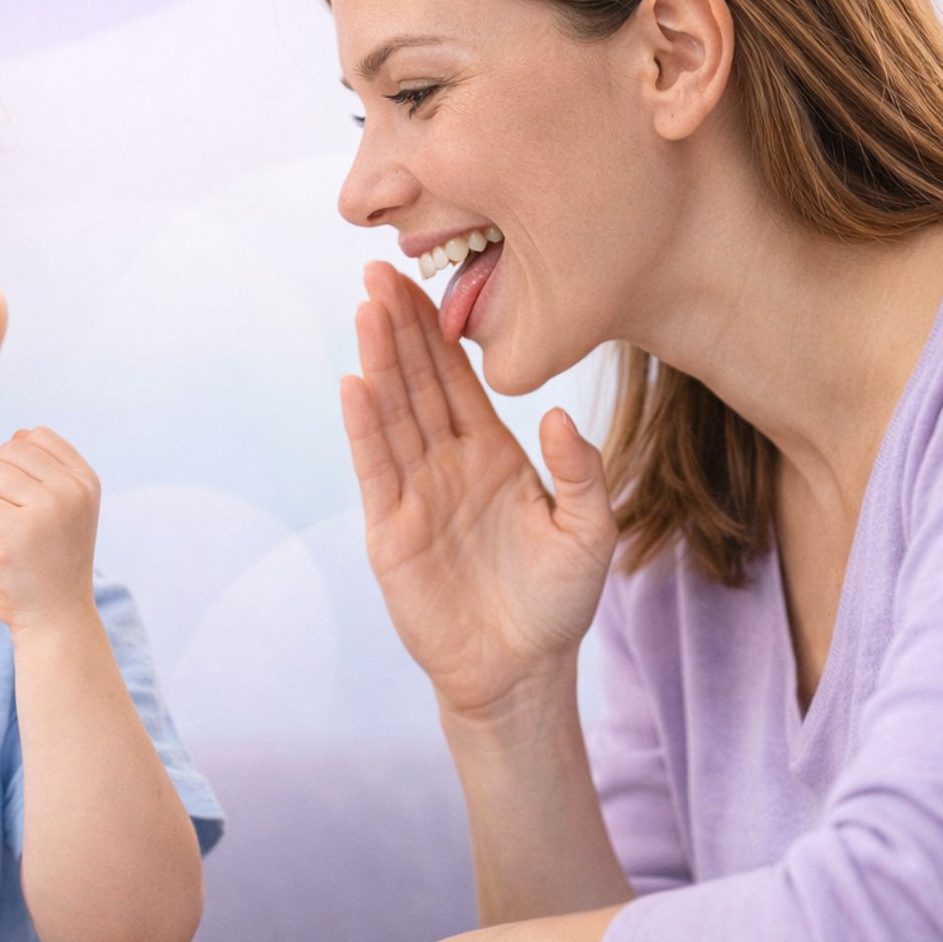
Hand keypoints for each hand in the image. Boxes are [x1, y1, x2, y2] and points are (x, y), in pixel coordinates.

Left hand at [0, 427, 101, 632]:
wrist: (56, 618)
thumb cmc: (49, 561)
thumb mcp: (63, 508)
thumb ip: (45, 470)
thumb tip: (17, 434)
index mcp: (85, 479)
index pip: (35, 436)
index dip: (16, 466)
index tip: (26, 503)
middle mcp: (73, 489)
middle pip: (6, 452)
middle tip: (11, 522)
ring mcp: (49, 509)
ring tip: (4, 536)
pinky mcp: (20, 531)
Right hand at [342, 263, 617, 719]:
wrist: (519, 671)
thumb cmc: (555, 603)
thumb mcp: (588, 532)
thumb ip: (582, 472)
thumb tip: (564, 415)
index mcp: (490, 453)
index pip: (456, 380)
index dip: (437, 331)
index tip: (421, 280)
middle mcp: (445, 464)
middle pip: (416, 383)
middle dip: (398, 327)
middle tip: (379, 270)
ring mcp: (414, 494)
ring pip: (392, 415)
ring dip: (378, 362)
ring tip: (366, 309)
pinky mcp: (392, 531)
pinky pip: (376, 470)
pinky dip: (364, 428)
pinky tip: (354, 384)